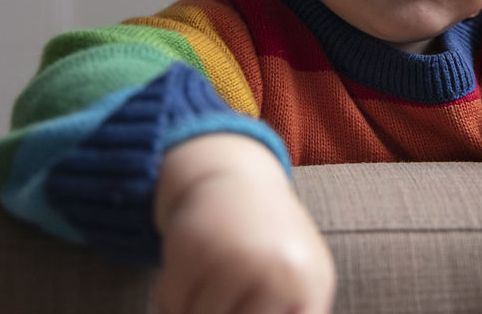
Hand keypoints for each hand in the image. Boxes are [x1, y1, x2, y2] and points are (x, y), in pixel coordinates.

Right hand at [154, 133, 335, 313]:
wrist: (236, 181)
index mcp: (310, 285)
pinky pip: (171, 303)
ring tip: (212, 289)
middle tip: (225, 301)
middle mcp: (277, 272)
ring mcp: (234, 256)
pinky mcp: (194, 244)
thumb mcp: (301, 281)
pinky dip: (174, 301)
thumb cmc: (273, 245)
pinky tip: (191, 275)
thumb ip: (293, 313)